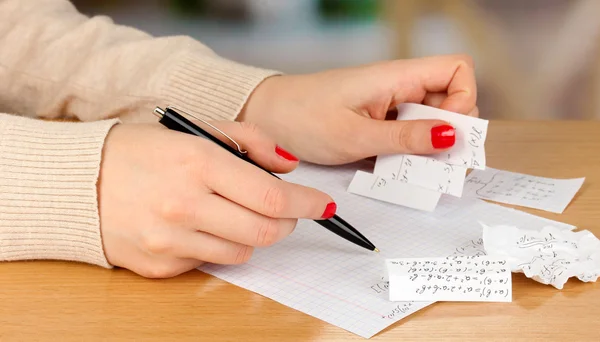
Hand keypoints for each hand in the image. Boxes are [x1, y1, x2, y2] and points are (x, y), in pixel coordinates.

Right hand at [98, 122, 334, 277]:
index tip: (323, 204)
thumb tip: (289, 165)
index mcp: (196, 164)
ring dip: (253, 236)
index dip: (306, 203)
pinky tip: (200, 227)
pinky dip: (217, 247)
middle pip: (264, 231)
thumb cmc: (139, 151)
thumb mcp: (195, 130)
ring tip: (236, 215)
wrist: (78, 182)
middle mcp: (184, 205)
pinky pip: (209, 263)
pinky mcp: (158, 266)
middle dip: (287, 223)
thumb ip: (250, 141)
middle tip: (287, 212)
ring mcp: (169, 240)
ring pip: (242, 253)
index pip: (271, 195)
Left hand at [239, 54, 477, 164]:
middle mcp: (398, 87)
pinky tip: (389, 167)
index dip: (464, 99)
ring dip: (426, 148)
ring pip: (429, 123)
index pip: (457, 70)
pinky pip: (406, 135)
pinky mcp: (377, 122)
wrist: (266, 118)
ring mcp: (388, 105)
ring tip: (404, 167)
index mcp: (397, 77)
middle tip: (430, 162)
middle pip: (450, 101)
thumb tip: (452, 136)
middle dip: (449, 133)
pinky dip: (405, 153)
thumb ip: (406, 137)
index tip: (446, 132)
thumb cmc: (301, 117)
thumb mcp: (356, 135)